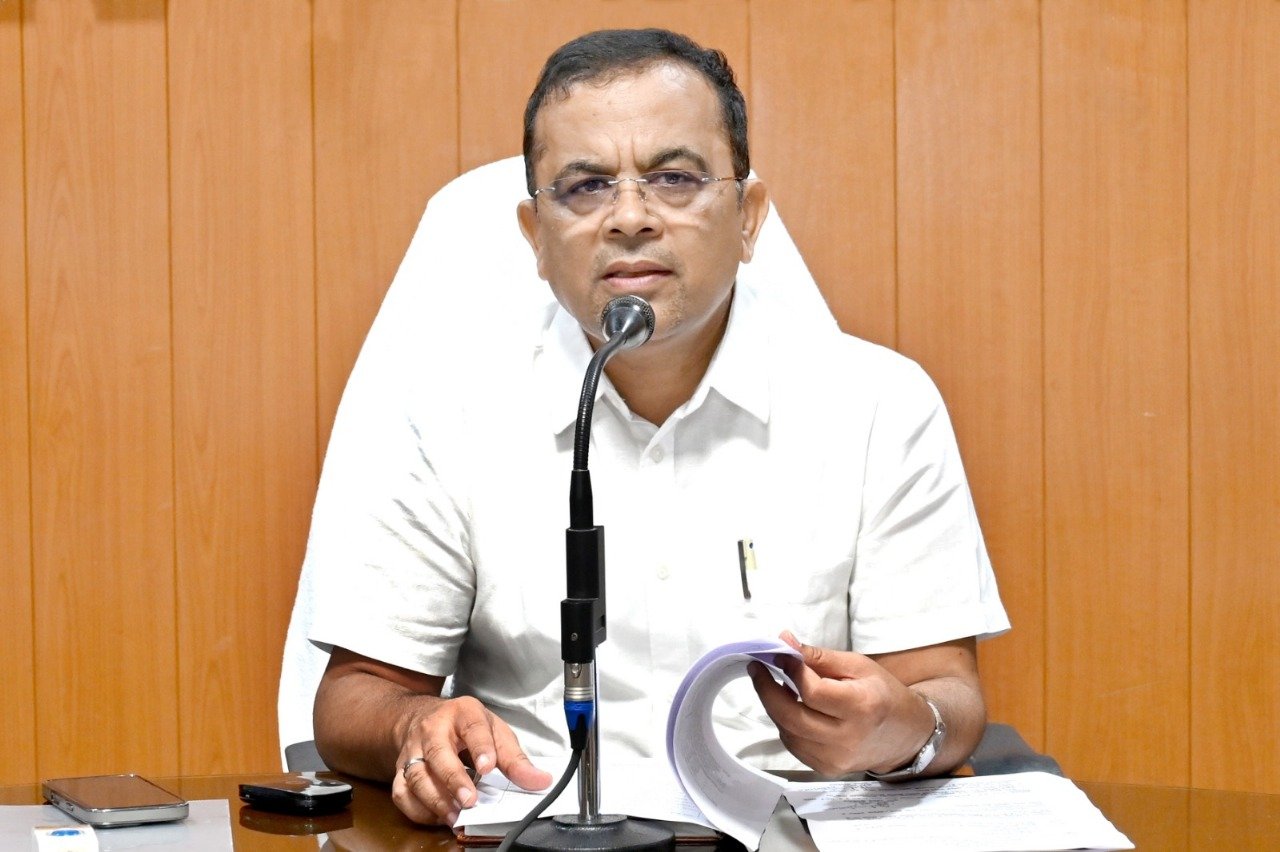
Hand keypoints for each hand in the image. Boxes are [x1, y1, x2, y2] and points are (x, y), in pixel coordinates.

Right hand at [391, 696, 551, 825]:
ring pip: (416, 775)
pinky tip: (439, 816)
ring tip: (456, 815)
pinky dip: (419, 809)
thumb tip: (540, 781)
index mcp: (462, 713)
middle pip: (438, 752)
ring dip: (436, 800)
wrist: (422, 718)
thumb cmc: (464, 727)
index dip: (481, 747)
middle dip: (453, 778)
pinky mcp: (400, 770)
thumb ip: (515, 759)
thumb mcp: (494, 732)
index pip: (472, 726)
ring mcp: (413, 750)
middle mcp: (433, 729)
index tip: (489, 766)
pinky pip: (402, 793)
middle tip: (470, 800)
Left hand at [749, 631, 934, 776]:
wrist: (905, 737)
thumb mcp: (858, 666)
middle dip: (767, 691)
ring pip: (788, 732)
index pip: (813, 691)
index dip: (791, 671)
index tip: (777, 654)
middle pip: (792, 716)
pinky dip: (786, 725)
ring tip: (775, 686)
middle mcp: (848, 738)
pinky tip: (791, 708)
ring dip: (775, 707)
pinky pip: (794, 746)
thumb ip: (820, 657)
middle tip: (757, 669)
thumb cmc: (882, 694)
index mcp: (861, 706)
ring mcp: (836, 759)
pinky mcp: (827, 770)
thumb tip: (785, 642)